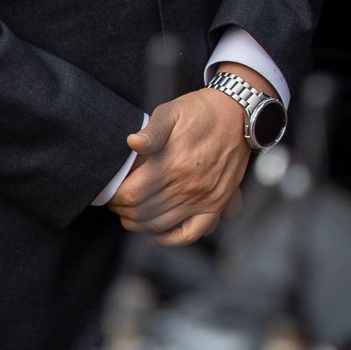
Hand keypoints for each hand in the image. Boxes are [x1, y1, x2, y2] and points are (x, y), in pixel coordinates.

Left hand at [108, 66, 261, 244]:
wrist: (239, 112)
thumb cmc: (202, 111)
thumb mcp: (172, 112)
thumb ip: (151, 130)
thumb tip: (132, 142)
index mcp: (174, 164)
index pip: (131, 195)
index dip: (114, 197)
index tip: (111, 190)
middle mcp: (189, 186)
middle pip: (141, 213)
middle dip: (122, 210)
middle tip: (119, 199)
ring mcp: (204, 197)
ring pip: (160, 226)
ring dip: (139, 223)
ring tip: (133, 210)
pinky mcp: (217, 202)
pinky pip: (192, 232)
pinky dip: (172, 238)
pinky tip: (159, 233)